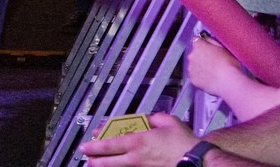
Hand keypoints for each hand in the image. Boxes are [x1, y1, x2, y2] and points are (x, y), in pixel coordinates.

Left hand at [79, 111, 196, 165]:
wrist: (194, 161)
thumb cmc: (183, 142)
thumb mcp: (168, 121)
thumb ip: (154, 118)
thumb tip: (147, 118)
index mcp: (138, 141)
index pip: (110, 144)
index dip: (96, 145)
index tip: (86, 144)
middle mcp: (135, 157)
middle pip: (108, 160)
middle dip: (94, 158)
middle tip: (86, 156)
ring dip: (103, 165)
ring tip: (94, 164)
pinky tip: (116, 166)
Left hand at [186, 35, 245, 96]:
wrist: (227, 81)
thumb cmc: (228, 63)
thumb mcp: (223, 46)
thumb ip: (211, 40)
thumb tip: (206, 38)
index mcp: (199, 45)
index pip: (196, 40)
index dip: (203, 44)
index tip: (207, 48)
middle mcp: (192, 56)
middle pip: (194, 53)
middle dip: (201, 56)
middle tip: (213, 61)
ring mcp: (191, 68)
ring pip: (193, 65)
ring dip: (200, 66)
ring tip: (212, 71)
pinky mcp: (192, 79)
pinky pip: (195, 76)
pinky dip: (200, 76)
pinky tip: (210, 77)